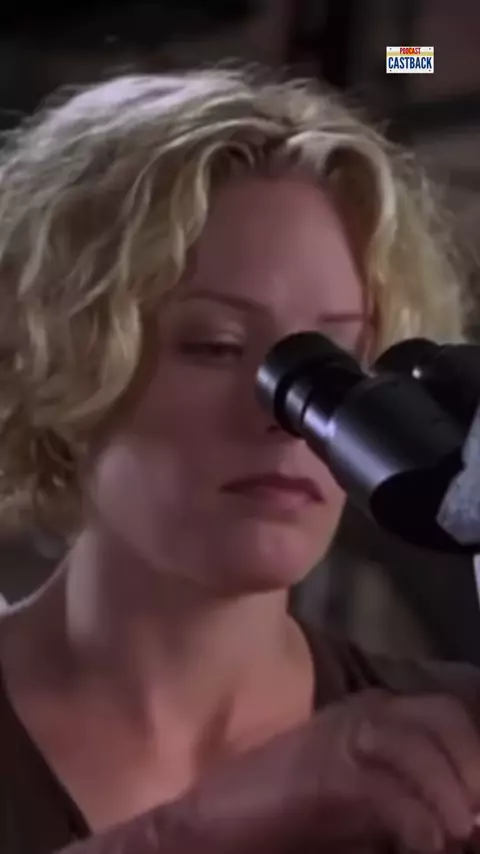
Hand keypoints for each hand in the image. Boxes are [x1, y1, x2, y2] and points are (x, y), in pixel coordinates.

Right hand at [181, 689, 479, 852]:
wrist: (213, 825)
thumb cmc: (285, 817)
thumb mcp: (359, 802)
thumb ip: (404, 799)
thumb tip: (462, 826)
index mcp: (372, 714)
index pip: (446, 714)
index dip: (473, 756)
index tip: (478, 808)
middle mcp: (362, 714)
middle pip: (443, 717)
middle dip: (470, 767)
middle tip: (472, 822)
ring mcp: (339, 736)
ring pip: (418, 744)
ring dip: (449, 795)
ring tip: (454, 834)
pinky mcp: (322, 771)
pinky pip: (385, 786)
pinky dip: (417, 819)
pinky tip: (423, 843)